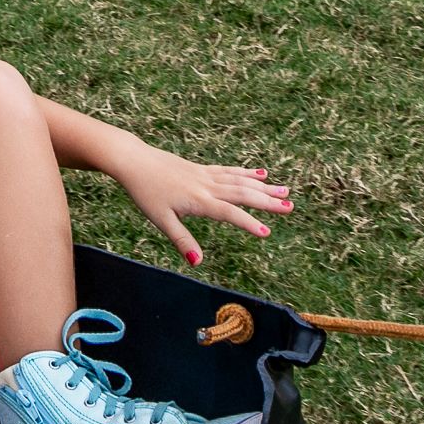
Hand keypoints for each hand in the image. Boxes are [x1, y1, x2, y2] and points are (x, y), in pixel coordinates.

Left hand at [112, 145, 292, 265]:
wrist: (134, 161)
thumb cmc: (145, 192)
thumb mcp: (160, 219)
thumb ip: (181, 240)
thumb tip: (197, 262)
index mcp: (198, 200)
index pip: (229, 213)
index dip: (248, 223)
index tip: (267, 232)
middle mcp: (207, 186)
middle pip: (242, 194)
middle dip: (267, 202)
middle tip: (290, 207)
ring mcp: (205, 175)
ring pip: (240, 181)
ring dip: (263, 187)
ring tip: (284, 191)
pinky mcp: (201, 169)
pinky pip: (229, 171)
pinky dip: (246, 173)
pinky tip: (260, 174)